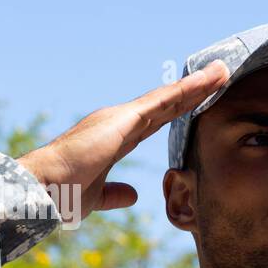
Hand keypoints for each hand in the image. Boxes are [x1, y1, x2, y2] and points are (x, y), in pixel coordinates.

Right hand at [16, 59, 228, 222]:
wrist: (45, 188)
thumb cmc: (64, 193)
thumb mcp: (98, 195)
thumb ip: (116, 193)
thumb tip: (133, 195)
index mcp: (115, 138)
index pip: (155, 121)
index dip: (179, 109)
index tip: (201, 100)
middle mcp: (119, 122)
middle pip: (166, 104)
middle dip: (194, 91)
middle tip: (220, 76)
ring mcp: (121, 118)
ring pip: (168, 98)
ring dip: (197, 85)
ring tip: (222, 71)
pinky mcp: (125, 119)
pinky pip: (162, 101)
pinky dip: (186, 91)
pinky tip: (205, 82)